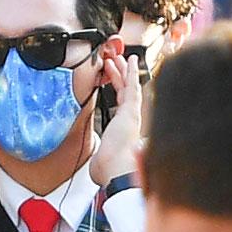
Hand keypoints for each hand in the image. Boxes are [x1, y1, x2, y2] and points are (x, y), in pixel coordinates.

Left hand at [91, 55, 141, 189]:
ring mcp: (132, 115)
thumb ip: (101, 155)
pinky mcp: (131, 112)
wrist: (118, 174)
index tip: (113, 80)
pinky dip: (131, 72)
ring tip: (117, 57)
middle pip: (125, 93)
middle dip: (119, 76)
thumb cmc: (110, 172)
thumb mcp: (100, 161)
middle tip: (115, 62)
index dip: (117, 90)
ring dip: (122, 71)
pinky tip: (130, 60)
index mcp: (123, 130)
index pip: (121, 104)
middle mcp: (131, 121)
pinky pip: (132, 87)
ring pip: (128, 87)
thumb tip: (99, 160)